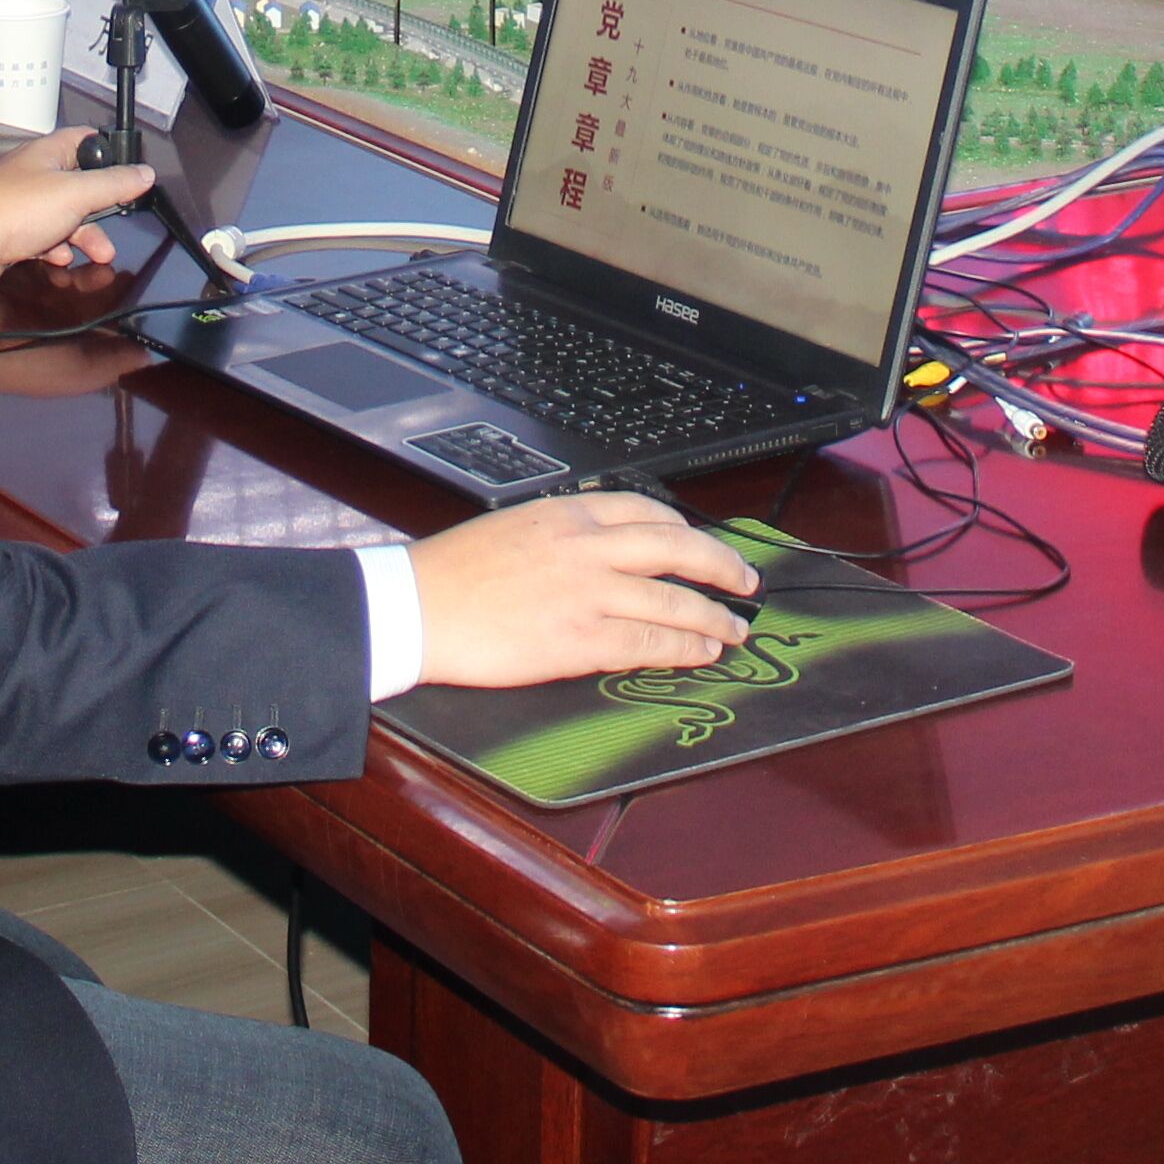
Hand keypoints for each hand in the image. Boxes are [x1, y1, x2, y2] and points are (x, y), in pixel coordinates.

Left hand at [0, 132, 150, 285]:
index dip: (109, 152)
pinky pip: (46, 234)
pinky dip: (57, 246)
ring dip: (84, 235)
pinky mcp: (16, 227)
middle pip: (81, 184)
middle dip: (100, 209)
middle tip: (115, 221)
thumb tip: (143, 173)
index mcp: (49, 153)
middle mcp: (36, 172)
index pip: (86, 139)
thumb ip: (114, 183)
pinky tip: (60, 256)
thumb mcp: (77, 194)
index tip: (128, 170)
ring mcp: (25, 200)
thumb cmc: (17, 210)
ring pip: (66, 214)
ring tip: (98, 253)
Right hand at [404, 492, 758, 687]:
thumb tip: (599, 549)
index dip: (688, 530)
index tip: (705, 544)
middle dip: (721, 566)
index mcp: (569, 513)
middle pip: (677, 548)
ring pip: (673, 599)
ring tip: (734, 628)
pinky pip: (649, 642)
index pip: (648, 511)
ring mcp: (588, 592)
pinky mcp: (580, 638)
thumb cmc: (453, 572)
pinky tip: (701, 652)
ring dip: (713, 616)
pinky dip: (684, 647)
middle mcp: (588, 546)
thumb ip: (563, 534)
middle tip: (746, 581)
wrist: (417, 606)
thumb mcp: (515, 525)